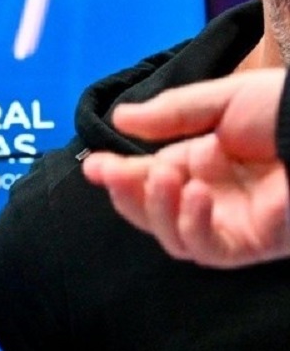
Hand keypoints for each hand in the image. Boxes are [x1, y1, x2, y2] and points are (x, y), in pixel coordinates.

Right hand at [83, 68, 289, 266]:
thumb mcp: (223, 101)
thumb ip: (172, 114)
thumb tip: (122, 118)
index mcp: (204, 163)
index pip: (148, 178)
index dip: (117, 174)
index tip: (93, 164)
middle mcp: (215, 197)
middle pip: (154, 214)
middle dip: (129, 195)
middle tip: (114, 172)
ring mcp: (235, 222)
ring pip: (176, 239)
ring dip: (159, 211)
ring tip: (164, 177)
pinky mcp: (257, 242)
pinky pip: (213, 249)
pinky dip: (196, 225)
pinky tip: (197, 194)